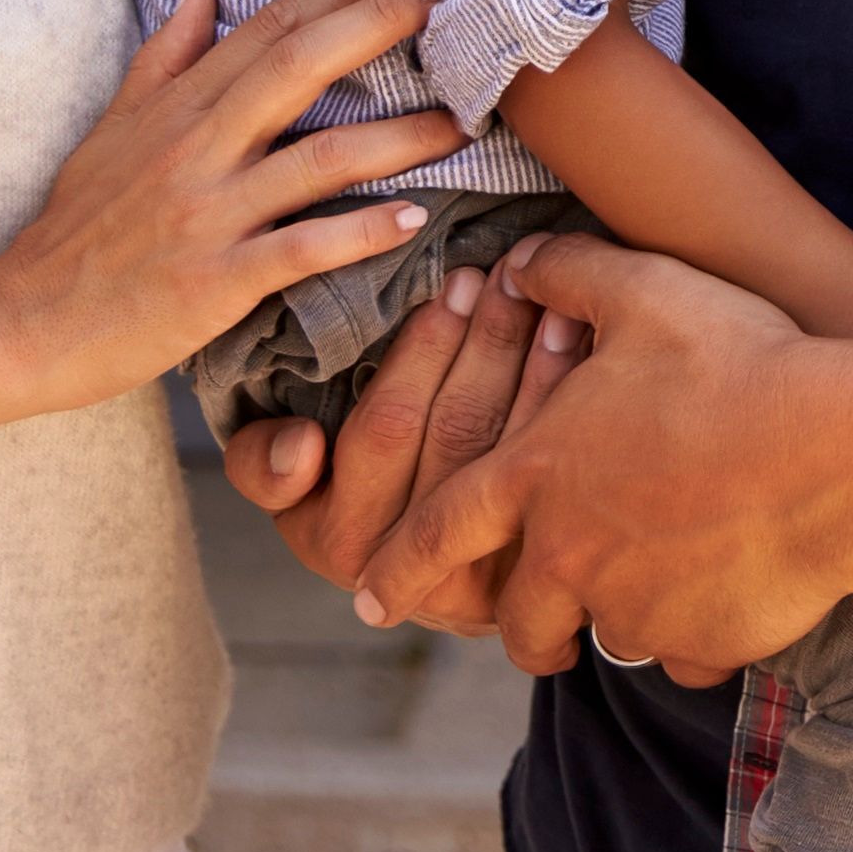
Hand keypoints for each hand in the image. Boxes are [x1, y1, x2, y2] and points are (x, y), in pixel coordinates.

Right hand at [0, 0, 461, 412]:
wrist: (21, 324)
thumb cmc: (74, 229)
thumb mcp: (111, 130)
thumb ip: (163, 60)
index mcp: (178, 107)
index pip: (269, 28)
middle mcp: (198, 147)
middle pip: (300, 66)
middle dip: (376, 24)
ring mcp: (208, 213)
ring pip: (320, 158)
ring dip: (400, 137)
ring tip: (462, 122)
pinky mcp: (216, 281)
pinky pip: (302, 250)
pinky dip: (361, 232)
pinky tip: (415, 220)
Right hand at [226, 251, 582, 634]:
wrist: (422, 561)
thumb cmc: (338, 485)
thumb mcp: (285, 480)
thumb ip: (263, 462)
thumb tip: (301, 449)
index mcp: (335, 538)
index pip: (387, 430)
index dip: (424, 351)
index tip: (454, 278)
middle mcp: (408, 568)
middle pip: (459, 434)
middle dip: (489, 342)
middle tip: (511, 271)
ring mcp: (475, 580)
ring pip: (514, 453)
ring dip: (540, 367)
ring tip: (553, 296)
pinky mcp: (531, 580)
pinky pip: (558, 482)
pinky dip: (575, 408)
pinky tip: (588, 348)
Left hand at [356, 233, 843, 678]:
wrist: (833, 456)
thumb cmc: (734, 362)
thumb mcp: (642, 290)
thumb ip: (568, 273)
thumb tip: (519, 259)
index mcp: (538, 472)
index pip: (441, 529)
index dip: (400, 564)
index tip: (371, 596)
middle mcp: (570, 552)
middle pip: (516, 611)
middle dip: (515, 623)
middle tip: (526, 629)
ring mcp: (633, 605)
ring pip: (601, 630)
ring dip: (610, 616)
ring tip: (637, 591)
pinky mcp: (698, 640)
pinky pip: (680, 651)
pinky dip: (688, 631)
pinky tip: (718, 588)